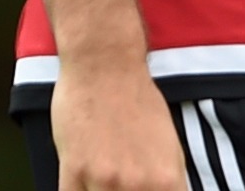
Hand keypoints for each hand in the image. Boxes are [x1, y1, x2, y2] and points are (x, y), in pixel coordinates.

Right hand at [49, 62, 181, 190]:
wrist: (105, 65)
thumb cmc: (137, 100)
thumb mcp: (170, 148)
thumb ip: (168, 184)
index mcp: (167, 182)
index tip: (138, 189)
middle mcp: (137, 186)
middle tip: (118, 183)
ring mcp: (103, 179)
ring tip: (101, 181)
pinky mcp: (73, 169)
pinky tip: (83, 183)